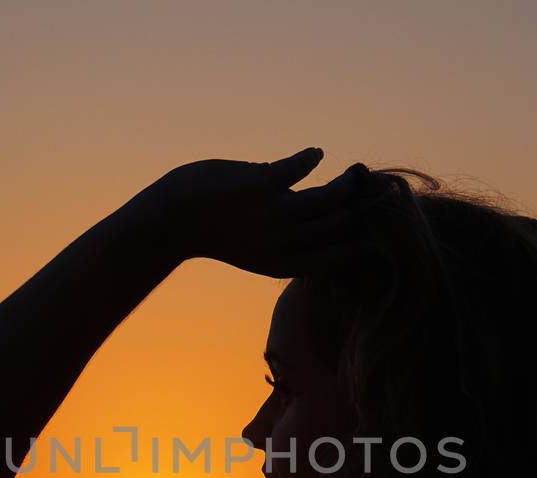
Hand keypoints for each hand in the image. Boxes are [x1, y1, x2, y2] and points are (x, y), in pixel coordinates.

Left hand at [135, 148, 380, 277]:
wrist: (171, 220)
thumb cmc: (212, 233)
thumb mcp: (252, 248)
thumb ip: (283, 238)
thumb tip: (313, 210)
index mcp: (280, 264)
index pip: (333, 259)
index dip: (355, 243)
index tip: (365, 227)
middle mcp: (282, 243)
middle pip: (337, 227)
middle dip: (356, 210)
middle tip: (364, 193)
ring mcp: (273, 213)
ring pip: (328, 198)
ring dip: (346, 183)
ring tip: (352, 174)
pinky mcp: (261, 184)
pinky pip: (300, 167)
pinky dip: (311, 158)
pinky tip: (314, 154)